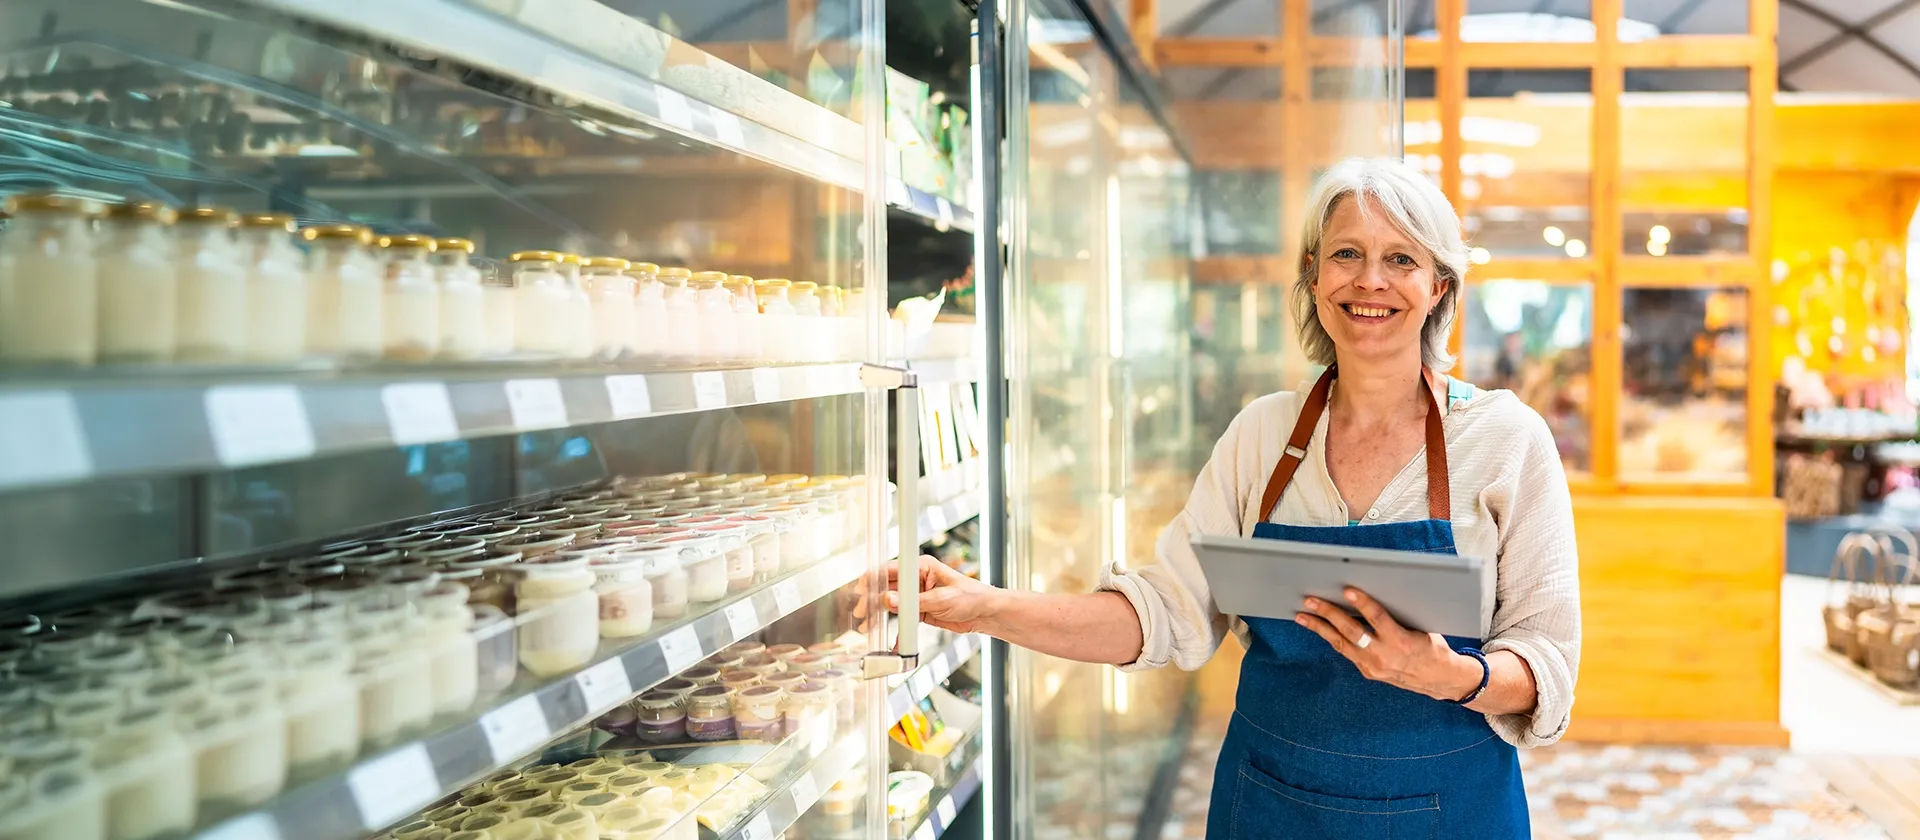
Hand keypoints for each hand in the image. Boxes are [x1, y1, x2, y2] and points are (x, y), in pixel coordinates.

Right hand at [853, 556, 1001, 634]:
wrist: (985, 614)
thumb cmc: (971, 597)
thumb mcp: (942, 599)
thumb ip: (914, 602)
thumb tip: (888, 600)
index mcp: (922, 567)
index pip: (891, 569)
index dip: (874, 578)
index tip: (861, 588)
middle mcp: (917, 580)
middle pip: (887, 587)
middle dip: (872, 599)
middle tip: (861, 612)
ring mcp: (917, 596)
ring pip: (892, 604)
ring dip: (880, 614)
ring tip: (867, 626)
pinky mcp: (920, 611)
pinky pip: (903, 619)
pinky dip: (896, 630)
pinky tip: (889, 641)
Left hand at [1295, 588, 1480, 701]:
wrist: (1440, 680)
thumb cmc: (1433, 648)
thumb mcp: (1421, 628)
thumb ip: (1398, 616)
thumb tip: (1376, 593)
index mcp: (1401, 641)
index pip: (1378, 618)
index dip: (1362, 603)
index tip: (1348, 590)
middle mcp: (1384, 656)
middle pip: (1351, 631)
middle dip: (1329, 614)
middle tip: (1311, 600)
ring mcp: (1374, 667)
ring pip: (1342, 644)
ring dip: (1321, 628)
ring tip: (1303, 616)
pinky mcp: (1368, 672)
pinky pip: (1347, 652)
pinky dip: (1333, 639)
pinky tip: (1321, 628)